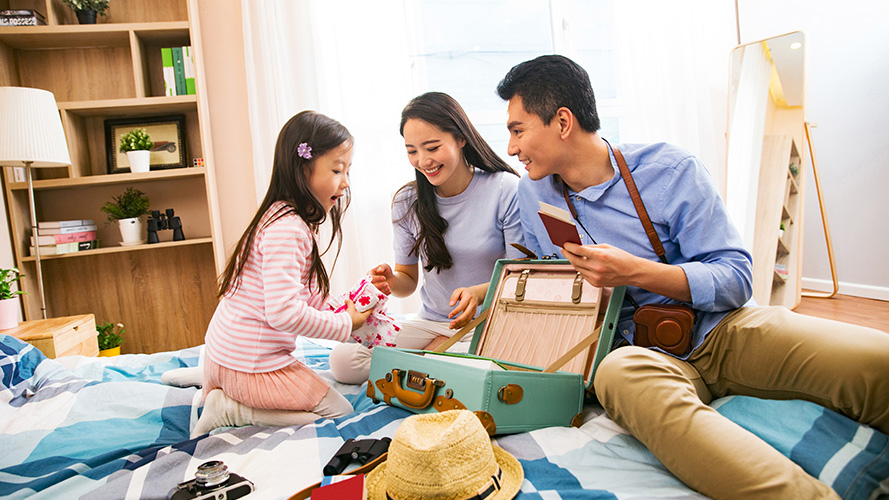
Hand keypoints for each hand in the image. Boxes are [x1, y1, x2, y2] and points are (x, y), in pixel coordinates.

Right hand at [345, 299, 372, 330]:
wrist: (342, 325)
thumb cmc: (349, 317)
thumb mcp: (350, 308)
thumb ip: (350, 303)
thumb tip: (347, 300)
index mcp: (363, 317)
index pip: (369, 311)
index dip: (371, 307)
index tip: (373, 304)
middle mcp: (362, 322)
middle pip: (364, 314)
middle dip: (362, 310)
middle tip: (360, 307)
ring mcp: (358, 326)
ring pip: (359, 318)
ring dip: (357, 315)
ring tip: (353, 311)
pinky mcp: (353, 328)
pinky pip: (355, 322)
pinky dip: (353, 319)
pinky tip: (349, 316)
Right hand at [367, 263, 392, 294]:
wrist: (390, 277)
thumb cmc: (385, 270)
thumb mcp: (385, 266)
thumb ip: (382, 267)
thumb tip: (379, 271)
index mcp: (369, 275)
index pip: (370, 278)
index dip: (376, 278)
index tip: (384, 278)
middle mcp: (369, 282)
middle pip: (371, 286)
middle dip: (379, 286)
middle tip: (386, 284)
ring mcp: (373, 288)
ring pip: (375, 292)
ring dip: (382, 291)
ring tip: (388, 288)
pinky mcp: (377, 293)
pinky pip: (379, 296)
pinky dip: (384, 294)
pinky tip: (389, 291)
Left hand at [447, 284, 484, 329]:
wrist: (477, 294)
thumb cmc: (466, 292)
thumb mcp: (458, 291)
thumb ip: (454, 297)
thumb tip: (450, 305)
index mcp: (468, 297)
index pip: (462, 306)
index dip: (456, 312)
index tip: (449, 316)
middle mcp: (472, 304)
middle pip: (466, 314)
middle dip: (458, 321)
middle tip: (451, 325)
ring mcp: (474, 310)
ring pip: (468, 319)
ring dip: (460, 324)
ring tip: (452, 327)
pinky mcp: (473, 314)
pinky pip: (469, 320)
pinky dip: (463, 325)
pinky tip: (457, 327)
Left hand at [562, 242, 692, 301]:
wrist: (632, 272)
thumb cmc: (622, 258)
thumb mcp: (607, 247)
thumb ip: (591, 247)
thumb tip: (579, 246)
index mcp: (601, 256)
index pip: (579, 251)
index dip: (569, 247)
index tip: (565, 244)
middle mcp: (597, 268)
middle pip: (575, 260)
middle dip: (567, 254)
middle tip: (564, 250)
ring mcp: (596, 277)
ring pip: (577, 268)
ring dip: (573, 261)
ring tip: (572, 256)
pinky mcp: (596, 283)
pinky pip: (583, 275)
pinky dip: (580, 269)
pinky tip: (582, 264)